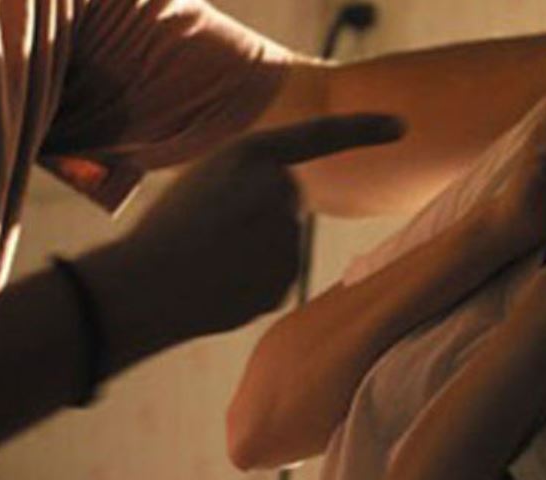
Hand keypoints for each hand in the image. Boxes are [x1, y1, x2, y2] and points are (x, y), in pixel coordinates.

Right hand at [77, 114, 404, 372]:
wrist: (144, 286)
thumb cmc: (165, 232)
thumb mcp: (207, 181)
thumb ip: (252, 183)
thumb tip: (285, 215)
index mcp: (255, 152)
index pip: (322, 134)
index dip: (364, 129)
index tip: (402, 126)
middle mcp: (280, 187)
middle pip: (288, 203)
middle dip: (259, 218)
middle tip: (209, 233)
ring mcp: (287, 234)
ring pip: (280, 246)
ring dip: (250, 256)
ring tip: (206, 260)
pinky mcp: (287, 278)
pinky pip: (274, 279)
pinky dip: (250, 286)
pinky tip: (219, 287)